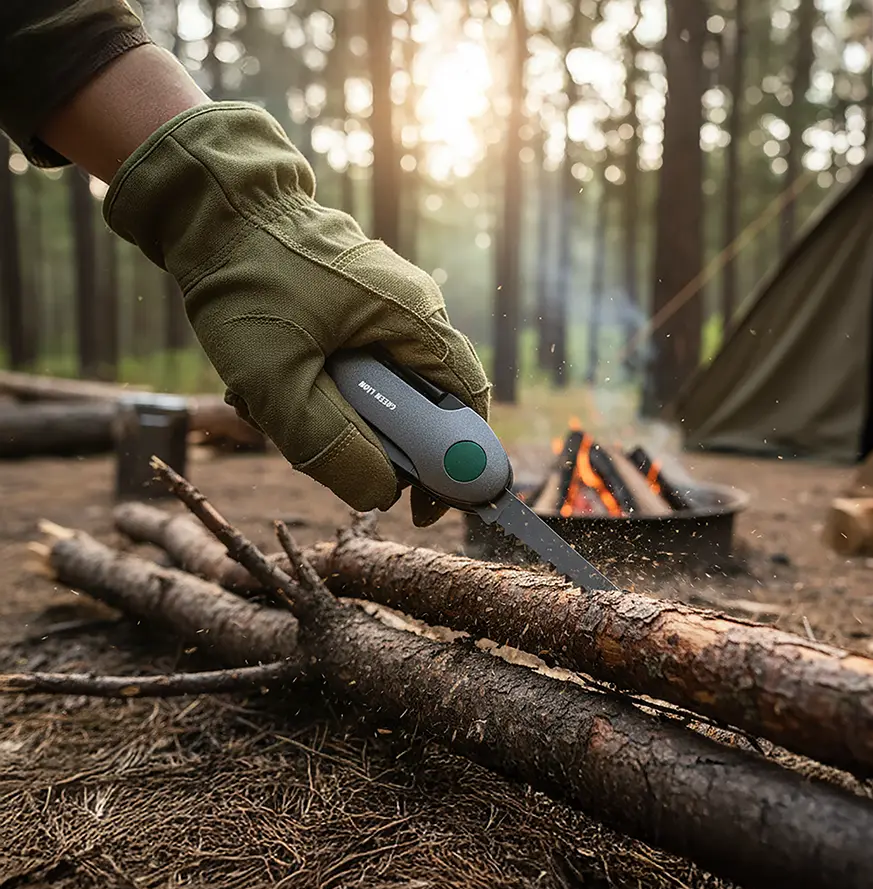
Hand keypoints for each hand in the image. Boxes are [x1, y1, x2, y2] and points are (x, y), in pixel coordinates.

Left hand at [104, 101, 490, 525]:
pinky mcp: (354, 308)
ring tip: (275, 406)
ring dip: (337, 417)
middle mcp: (413, 312)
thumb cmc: (246, 282)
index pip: (469, 405)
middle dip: (378, 442)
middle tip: (328, 456)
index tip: (422, 505)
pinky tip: (272, 385)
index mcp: (416, 320)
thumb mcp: (276, 379)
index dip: (457, 464)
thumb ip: (329, 444)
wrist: (210, 206)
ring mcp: (384, 307)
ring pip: (385, 393)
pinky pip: (357, 369)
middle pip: (425, 406)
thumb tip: (381, 495)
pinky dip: (320, 390)